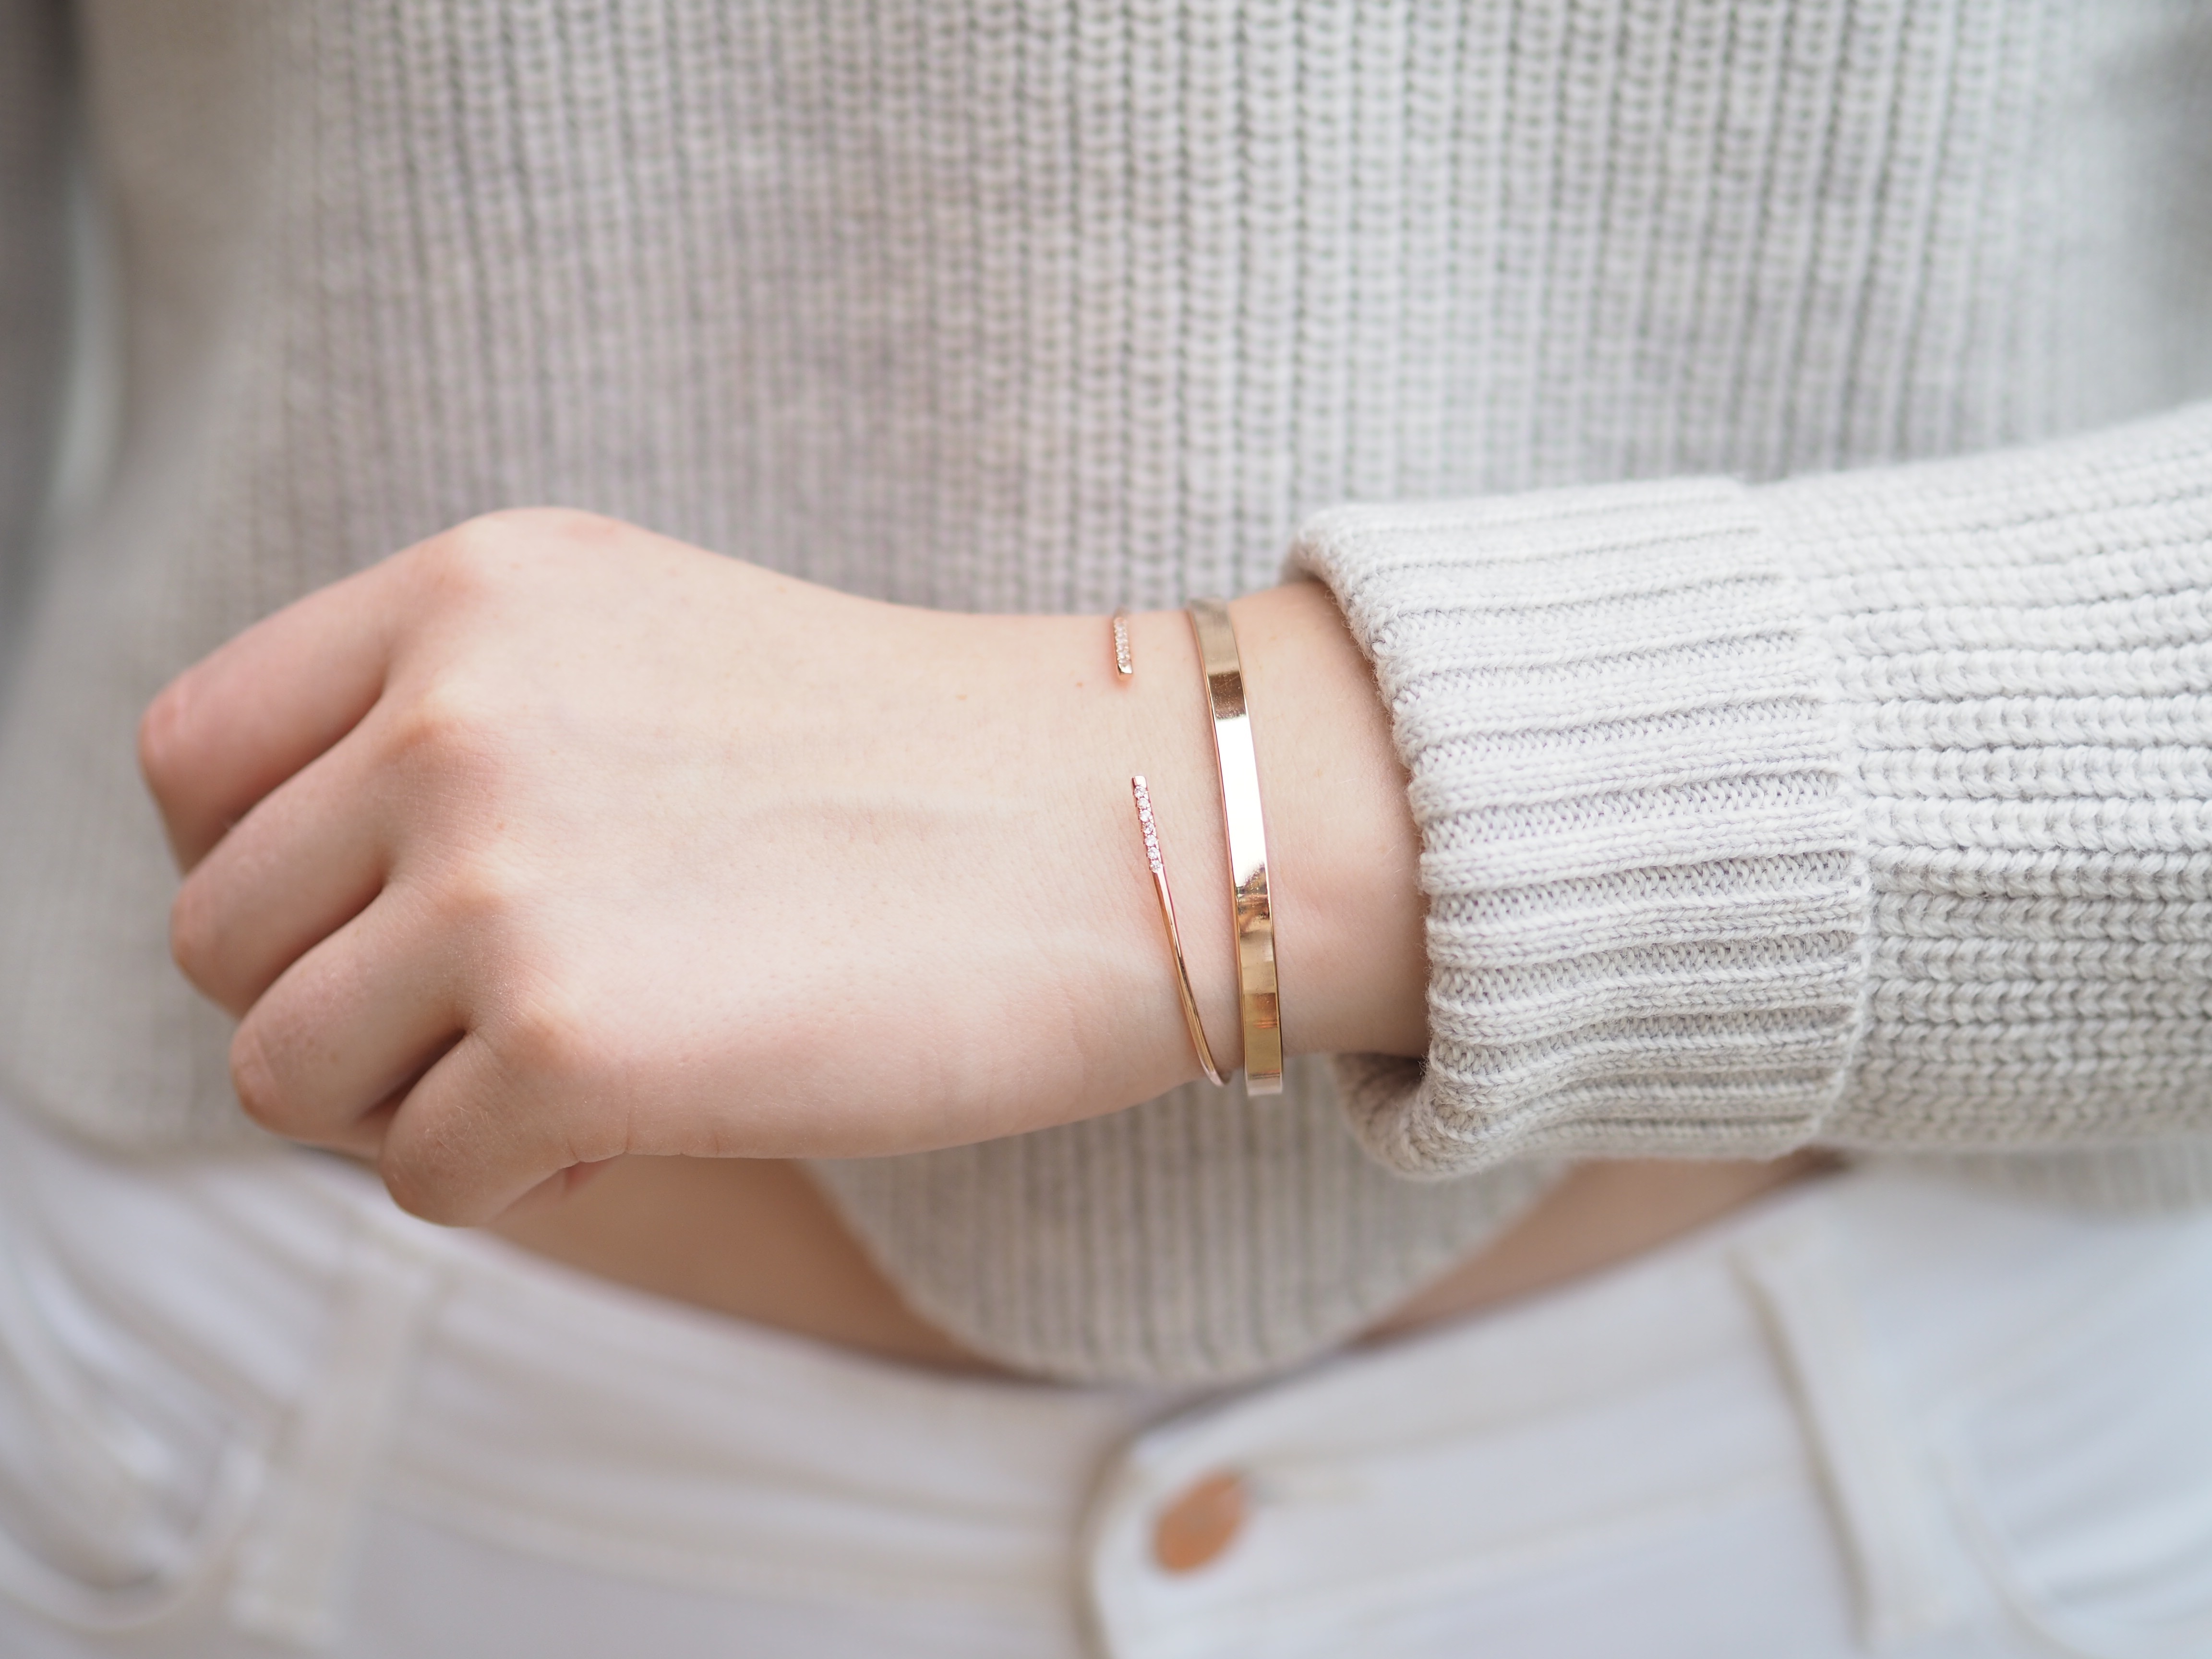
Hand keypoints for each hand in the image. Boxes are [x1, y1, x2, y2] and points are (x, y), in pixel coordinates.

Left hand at [141, 510, 1423, 1222]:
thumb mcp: (648, 650)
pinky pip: (419, 1181)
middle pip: (218, 935)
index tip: (369, 929)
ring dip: (409, 1107)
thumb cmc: (924, 764)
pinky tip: (639, 1128)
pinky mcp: (570, 1049)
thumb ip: (466, 727)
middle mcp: (450, 717)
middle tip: (491, 1033)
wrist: (1138, 822)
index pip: (194, 756)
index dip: (257, 874)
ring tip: (568, 1083)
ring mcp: (497, 882)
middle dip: (338, 1010)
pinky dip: (512, 1182)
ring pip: (284, 1072)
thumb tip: (331, 913)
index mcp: (471, 596)